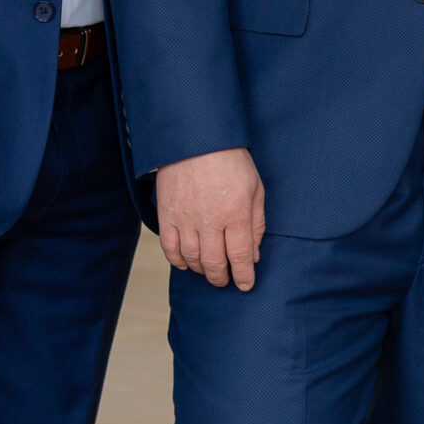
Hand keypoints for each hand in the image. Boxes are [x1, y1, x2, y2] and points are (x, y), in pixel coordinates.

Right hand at [156, 147, 264, 290]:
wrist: (196, 138)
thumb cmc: (230, 160)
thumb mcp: (254, 188)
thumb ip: (256, 223)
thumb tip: (254, 254)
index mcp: (235, 212)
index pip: (240, 256)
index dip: (244, 276)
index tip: (246, 284)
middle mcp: (209, 220)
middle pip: (215, 263)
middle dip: (222, 278)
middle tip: (226, 280)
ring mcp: (185, 218)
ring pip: (192, 259)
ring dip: (202, 270)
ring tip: (209, 270)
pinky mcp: (167, 214)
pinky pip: (170, 248)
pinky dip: (178, 261)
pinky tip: (187, 262)